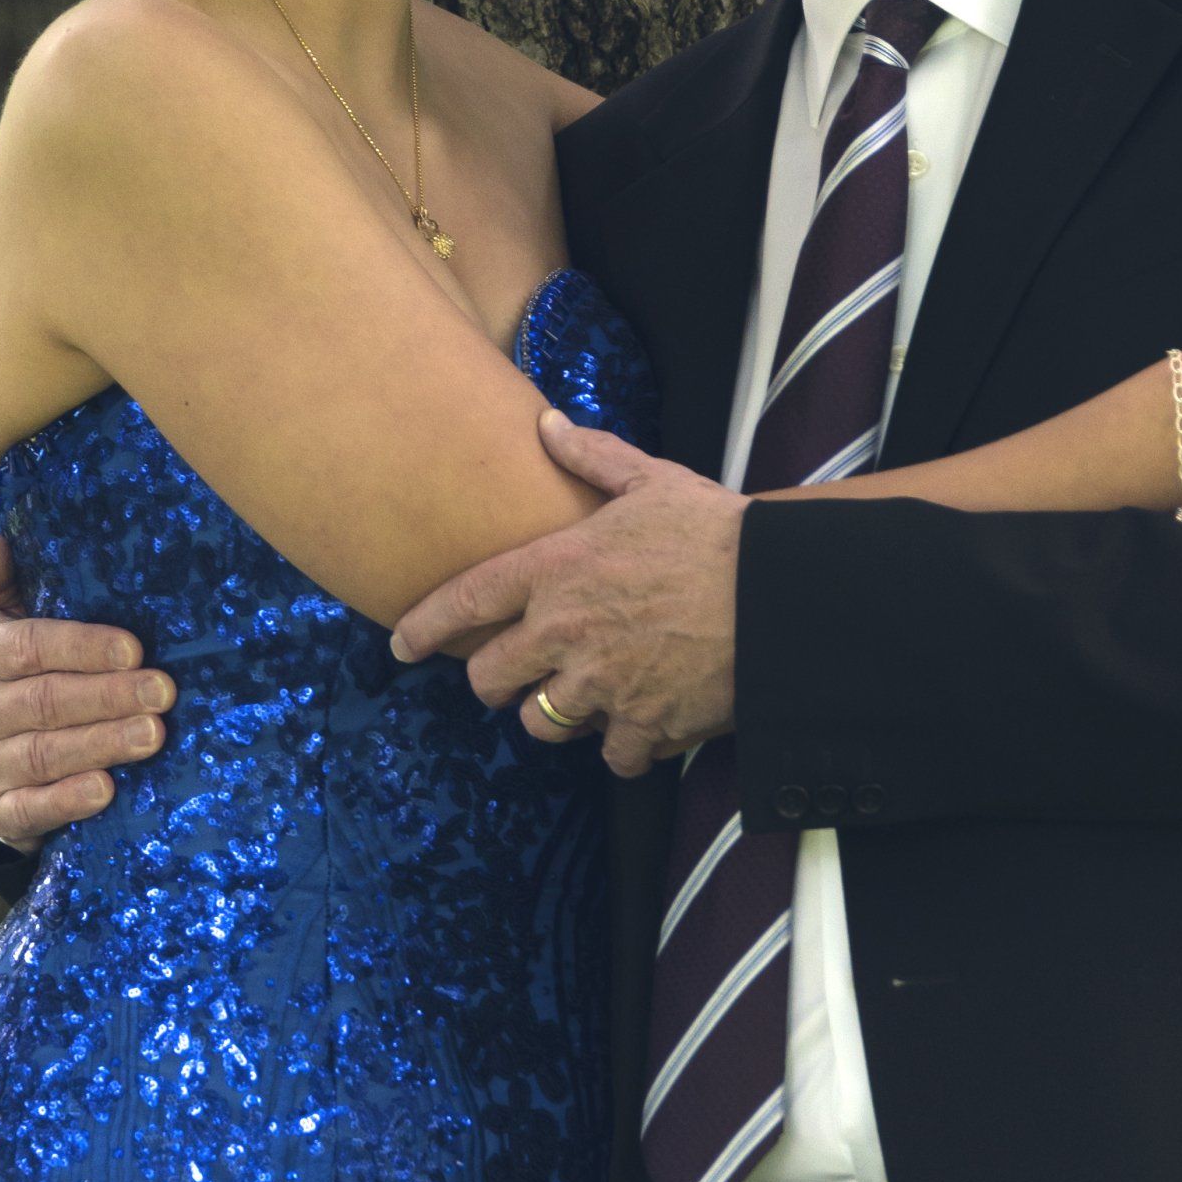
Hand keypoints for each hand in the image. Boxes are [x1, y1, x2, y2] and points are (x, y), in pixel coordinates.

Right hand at [0, 533, 176, 844]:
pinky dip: (70, 800)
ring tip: (154, 735)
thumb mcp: (9, 619)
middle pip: (47, 700)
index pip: (30, 647)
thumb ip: (6, 581)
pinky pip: (33, 808)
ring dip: (103, 744)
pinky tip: (108, 790)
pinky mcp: (0, 810)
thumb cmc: (23, 669)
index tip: (135, 649)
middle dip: (110, 696)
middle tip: (164, 692)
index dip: (83, 647)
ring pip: (46, 753)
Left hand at [391, 415, 744, 776]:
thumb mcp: (653, 481)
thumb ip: (592, 457)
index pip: (465, 602)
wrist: (780, 596)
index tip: (401, 645)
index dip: (424, 627)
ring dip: (555, 714)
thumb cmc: (717, 532)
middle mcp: (563, 633)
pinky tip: (642, 723)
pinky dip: (623, 745)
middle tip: (519, 672)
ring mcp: (600, 687)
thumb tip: (547, 425)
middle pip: (490, 681)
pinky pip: (610, 756)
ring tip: (583, 696)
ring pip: (541, 723)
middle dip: (497, 680)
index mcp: (556, 569)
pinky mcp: (642, 728)